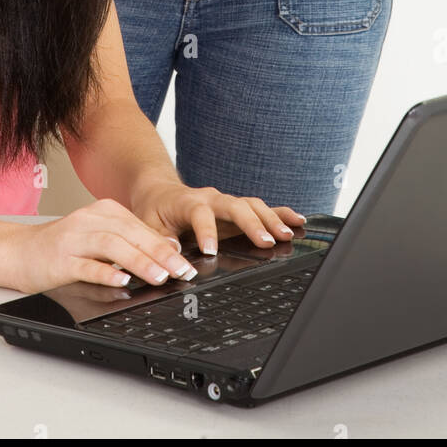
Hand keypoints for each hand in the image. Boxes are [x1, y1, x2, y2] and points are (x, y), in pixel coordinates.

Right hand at [7, 197, 208, 293]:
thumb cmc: (62, 247)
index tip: (187, 262)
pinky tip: (121, 280)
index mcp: (103, 211)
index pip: (142, 227)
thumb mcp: (98, 237)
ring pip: (113, 246)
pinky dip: (105, 272)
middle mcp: (90, 220)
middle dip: (160, 254)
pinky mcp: (60, 259)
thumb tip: (168, 253)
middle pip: (132, 234)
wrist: (18, 251)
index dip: (166, 245)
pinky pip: (86, 265)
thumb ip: (129, 241)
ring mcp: (74, 239)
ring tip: (159, 277)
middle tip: (182, 271)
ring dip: (139, 261)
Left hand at [129, 178, 306, 254]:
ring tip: (287, 235)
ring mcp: (226, 202)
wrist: (160, 192)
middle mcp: (211, 198)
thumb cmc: (154, 211)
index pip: (200, 215)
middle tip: (266, 241)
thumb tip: (172, 254)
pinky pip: (262, 207)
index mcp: (188, 203)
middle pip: (235, 206)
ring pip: (252, 205)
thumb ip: (160, 240)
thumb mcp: (147, 225)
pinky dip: (280, 212)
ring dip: (271, 219)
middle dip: (251, 223)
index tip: (211, 251)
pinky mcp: (237, 208)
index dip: (206, 232)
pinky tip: (298, 220)